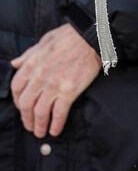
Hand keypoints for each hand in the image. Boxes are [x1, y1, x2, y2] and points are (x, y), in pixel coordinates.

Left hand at [10, 24, 102, 138]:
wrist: (89, 37)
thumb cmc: (68, 37)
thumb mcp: (42, 42)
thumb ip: (27, 55)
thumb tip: (15, 64)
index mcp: (31, 65)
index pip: (16, 89)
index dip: (17, 101)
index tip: (21, 107)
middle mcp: (39, 78)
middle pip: (26, 104)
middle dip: (26, 118)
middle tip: (29, 126)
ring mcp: (53, 86)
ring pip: (40, 112)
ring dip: (39, 125)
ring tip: (40, 132)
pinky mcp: (69, 92)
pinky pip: (59, 113)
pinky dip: (56, 124)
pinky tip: (55, 131)